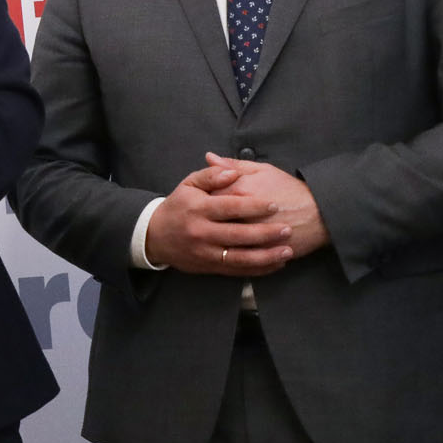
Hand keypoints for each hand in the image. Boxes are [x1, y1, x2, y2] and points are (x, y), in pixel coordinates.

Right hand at [144, 162, 295, 274]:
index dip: (254, 206)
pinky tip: (276, 264)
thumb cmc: (178, 207)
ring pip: (239, 258)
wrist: (154, 236)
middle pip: (238, 235)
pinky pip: (236, 271)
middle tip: (288, 229)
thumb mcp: (188, 184)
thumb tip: (232, 171)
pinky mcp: (208, 266)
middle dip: (266, 233)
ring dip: (266, 256)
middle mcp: (201, 232)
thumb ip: (211, 175)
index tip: (275, 204)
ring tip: (287, 251)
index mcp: (198, 209)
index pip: (230, 207)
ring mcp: (205, 252)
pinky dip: (258, 269)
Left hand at [203, 153, 328, 256]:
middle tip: (203, 223)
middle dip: (204, 223)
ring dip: (216, 242)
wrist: (320, 213)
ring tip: (216, 238)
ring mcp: (249, 235)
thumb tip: (208, 157)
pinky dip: (232, 256)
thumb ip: (232, 165)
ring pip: (222, 242)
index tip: (199, 202)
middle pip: (210, 221)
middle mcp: (240, 214)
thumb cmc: (290, 189)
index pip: (205, 195)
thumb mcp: (262, 170)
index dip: (199, 199)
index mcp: (238, 190)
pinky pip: (239, 257)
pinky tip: (230, 252)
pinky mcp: (260, 252)